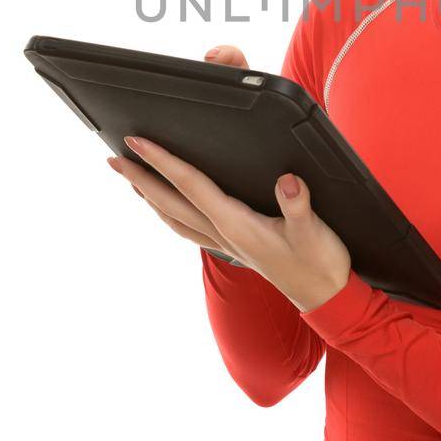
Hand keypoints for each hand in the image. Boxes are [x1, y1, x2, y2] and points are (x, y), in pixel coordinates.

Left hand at [103, 44, 353, 312]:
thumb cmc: (321, 263)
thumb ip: (299, 206)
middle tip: (113, 157)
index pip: (191, 185)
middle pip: (170, 201)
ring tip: (130, 178)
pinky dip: (169, 214)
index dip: (163, 161)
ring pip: (174, 217)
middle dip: (140, 178)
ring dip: (148, 196)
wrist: (326, 298)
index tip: (137, 142)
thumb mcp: (315, 231)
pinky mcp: (234, 247)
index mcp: (238, 224)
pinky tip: (166, 208)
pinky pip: (189, 228)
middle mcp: (224, 234)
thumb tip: (287, 181)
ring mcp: (226, 243)